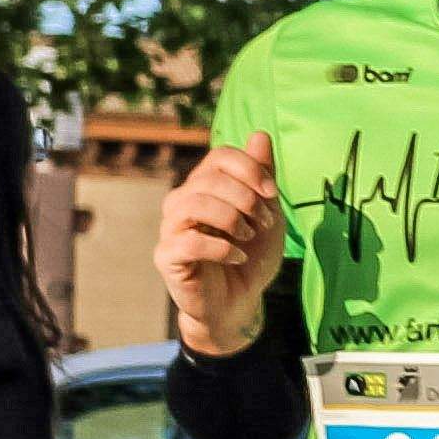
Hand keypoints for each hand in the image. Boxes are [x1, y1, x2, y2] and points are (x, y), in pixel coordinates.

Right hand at [159, 136, 283, 354]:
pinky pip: (189, 241)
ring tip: (248, 237)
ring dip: (231, 219)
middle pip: (209, 178)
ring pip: (192, 203)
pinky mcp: (167, 257)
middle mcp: (182, 202)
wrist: (240, 303)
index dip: (250, 168)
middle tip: (264, 223)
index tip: (272, 193)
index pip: (220, 156)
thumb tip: (260, 134)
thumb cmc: (251, 256)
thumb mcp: (267, 213)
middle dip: (246, 198)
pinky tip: (237, 258)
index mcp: (205, 187)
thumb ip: (262, 177)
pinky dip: (221, 247)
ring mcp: (170, 229)